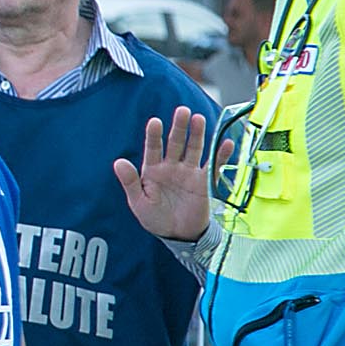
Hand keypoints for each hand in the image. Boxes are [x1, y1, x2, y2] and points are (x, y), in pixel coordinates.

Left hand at [112, 107, 226, 240]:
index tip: (155, 121)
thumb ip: (130, 182)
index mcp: (153, 170)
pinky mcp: (205, 182)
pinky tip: (226, 143)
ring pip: (194, 149)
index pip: (153, 148)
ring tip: (198, 119)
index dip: (154, 135)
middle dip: (179, 127)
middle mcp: (172, 167)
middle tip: (182, 111)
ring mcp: (189, 172)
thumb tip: (118, 162)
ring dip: (197, 135)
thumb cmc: (155, 218)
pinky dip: (221, 155)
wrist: (178, 235)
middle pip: (176, 143)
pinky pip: (214, 166)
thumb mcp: (138, 202)